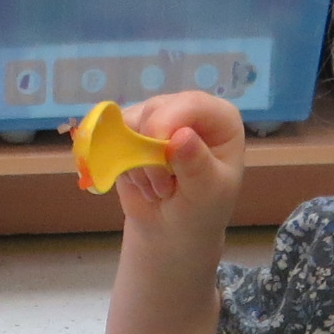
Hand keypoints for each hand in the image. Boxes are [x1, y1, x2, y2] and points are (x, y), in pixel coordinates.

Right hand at [112, 92, 245, 242]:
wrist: (172, 230)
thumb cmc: (200, 211)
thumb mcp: (207, 194)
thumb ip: (196, 165)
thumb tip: (180, 136)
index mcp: (220, 118)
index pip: (191, 104)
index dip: (168, 128)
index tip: (162, 165)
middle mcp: (189, 109)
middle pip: (155, 111)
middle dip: (151, 155)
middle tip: (165, 189)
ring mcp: (159, 116)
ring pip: (130, 123)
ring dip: (137, 163)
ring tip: (157, 187)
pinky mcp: (132, 129)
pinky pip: (113, 137)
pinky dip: (122, 164)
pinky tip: (141, 182)